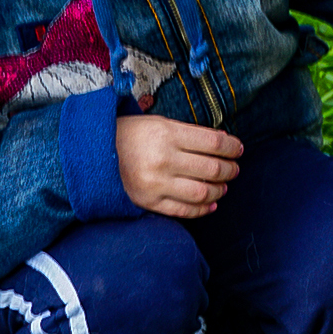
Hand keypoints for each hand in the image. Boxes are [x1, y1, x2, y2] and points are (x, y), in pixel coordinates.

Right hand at [114, 116, 242, 217]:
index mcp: (167, 134)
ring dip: (220, 190)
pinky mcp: (149, 202)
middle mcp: (163, 159)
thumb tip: (223, 143)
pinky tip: (210, 203)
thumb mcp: (158, 123)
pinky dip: (202, 209)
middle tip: (234, 169)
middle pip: (212, 168)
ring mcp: (156, 183)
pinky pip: (184, 210)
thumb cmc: (131, 136)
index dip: (232, 147)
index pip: (213, 142)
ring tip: (224, 186)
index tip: (238, 149)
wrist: (94, 155)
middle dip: (230, 169)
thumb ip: (189, 134)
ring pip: (202, 192)